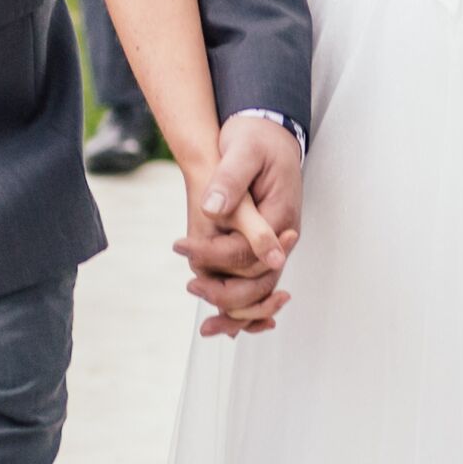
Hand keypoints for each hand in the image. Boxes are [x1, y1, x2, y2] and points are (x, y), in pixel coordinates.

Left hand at [176, 112, 304, 337]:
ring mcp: (275, 245)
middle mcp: (282, 237)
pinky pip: (256, 285)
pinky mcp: (263, 247)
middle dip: (225, 295)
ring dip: (237, 315)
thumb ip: (231, 179)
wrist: (267, 134)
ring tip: (208, 329)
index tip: (180, 244)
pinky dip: (243, 308)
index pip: (248, 250)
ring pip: (260, 292)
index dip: (212, 253)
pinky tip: (223, 322)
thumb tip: (213, 208)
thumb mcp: (243, 150)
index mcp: (281, 215)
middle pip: (259, 282)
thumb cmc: (256, 141)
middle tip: (191, 286)